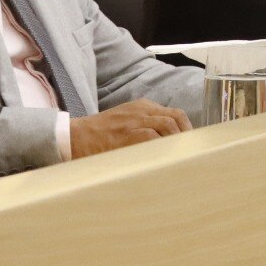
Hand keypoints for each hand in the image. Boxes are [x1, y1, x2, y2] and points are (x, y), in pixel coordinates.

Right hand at [69, 98, 192, 158]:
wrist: (74, 137)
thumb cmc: (100, 134)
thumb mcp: (126, 122)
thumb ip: (147, 127)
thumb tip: (169, 144)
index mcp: (143, 106)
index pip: (176, 114)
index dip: (187, 129)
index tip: (190, 144)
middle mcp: (142, 110)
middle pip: (177, 118)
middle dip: (187, 136)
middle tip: (190, 153)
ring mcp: (135, 121)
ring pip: (169, 126)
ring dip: (177, 142)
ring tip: (181, 158)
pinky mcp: (128, 133)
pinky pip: (153, 137)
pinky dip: (162, 147)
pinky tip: (165, 159)